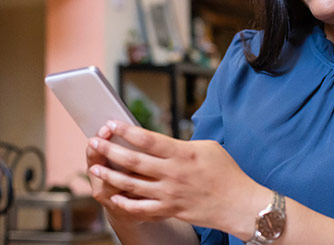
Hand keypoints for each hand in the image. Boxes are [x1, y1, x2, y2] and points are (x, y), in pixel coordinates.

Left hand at [86, 121, 268, 237]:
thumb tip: (160, 142)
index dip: (126, 130)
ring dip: (110, 175)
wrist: (239, 204)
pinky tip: (114, 197)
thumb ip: (181, 144)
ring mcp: (170, 194)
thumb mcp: (207, 148)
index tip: (111, 124)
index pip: (147, 139)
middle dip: (110, 150)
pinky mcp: (170, 210)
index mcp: (183, 153)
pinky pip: (141, 208)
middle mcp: (173, 174)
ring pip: (132, 184)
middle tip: (94, 142)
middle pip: (134, 161)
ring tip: (95, 167)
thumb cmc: (227, 172)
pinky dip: (125, 203)